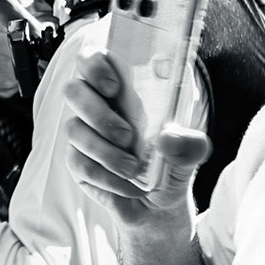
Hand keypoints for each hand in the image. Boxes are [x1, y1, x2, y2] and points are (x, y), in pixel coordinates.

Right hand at [64, 49, 211, 225]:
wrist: (159, 205)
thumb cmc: (171, 165)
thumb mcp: (190, 154)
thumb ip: (190, 144)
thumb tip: (169, 139)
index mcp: (125, 88)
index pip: (95, 59)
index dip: (96, 65)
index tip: (114, 86)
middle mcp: (99, 105)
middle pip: (74, 90)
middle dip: (97, 112)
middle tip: (126, 135)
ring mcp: (84, 132)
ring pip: (74, 129)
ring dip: (105, 151)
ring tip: (132, 168)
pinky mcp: (77, 160)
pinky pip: (78, 162)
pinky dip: (104, 176)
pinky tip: (125, 184)